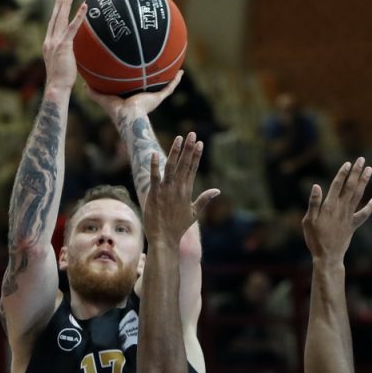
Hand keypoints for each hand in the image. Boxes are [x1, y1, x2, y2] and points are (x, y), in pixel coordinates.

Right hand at [40, 0, 86, 91]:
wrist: (56, 86)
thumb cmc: (61, 80)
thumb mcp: (61, 64)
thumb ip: (65, 56)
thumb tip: (71, 55)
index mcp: (48, 45)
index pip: (51, 26)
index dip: (54, 14)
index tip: (57, 5)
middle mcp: (50, 41)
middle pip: (54, 18)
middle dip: (58, 4)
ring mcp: (55, 42)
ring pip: (61, 18)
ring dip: (66, 4)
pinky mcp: (64, 45)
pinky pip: (73, 27)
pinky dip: (79, 16)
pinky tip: (84, 6)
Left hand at [86, 70, 183, 123]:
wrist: (127, 115)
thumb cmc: (115, 110)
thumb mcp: (103, 98)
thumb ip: (94, 93)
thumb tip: (84, 84)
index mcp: (133, 99)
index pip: (136, 90)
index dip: (137, 84)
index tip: (139, 75)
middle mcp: (144, 98)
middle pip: (151, 87)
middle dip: (154, 80)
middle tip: (158, 69)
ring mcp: (153, 98)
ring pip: (163, 87)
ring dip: (169, 79)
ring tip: (175, 69)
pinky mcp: (158, 98)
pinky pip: (170, 88)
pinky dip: (176, 80)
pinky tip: (181, 71)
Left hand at [142, 132, 217, 246]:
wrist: (164, 238)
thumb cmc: (178, 227)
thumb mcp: (194, 213)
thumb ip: (205, 199)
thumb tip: (217, 190)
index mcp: (187, 191)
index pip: (192, 169)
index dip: (196, 155)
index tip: (199, 142)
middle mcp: (178, 188)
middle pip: (184, 164)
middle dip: (188, 148)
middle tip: (192, 133)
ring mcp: (165, 190)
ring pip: (171, 167)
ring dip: (175, 152)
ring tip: (178, 138)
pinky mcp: (154, 194)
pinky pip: (154, 177)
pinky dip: (154, 166)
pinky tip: (154, 154)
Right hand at [302, 157, 371, 262]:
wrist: (328, 257)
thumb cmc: (315, 239)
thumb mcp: (308, 221)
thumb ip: (313, 203)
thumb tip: (316, 186)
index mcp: (329, 207)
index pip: (337, 186)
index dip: (342, 174)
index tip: (347, 163)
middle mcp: (341, 209)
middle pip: (350, 187)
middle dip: (356, 172)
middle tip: (361, 160)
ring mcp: (348, 217)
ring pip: (358, 196)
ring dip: (364, 182)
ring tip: (369, 170)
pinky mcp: (353, 225)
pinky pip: (363, 215)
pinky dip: (370, 207)